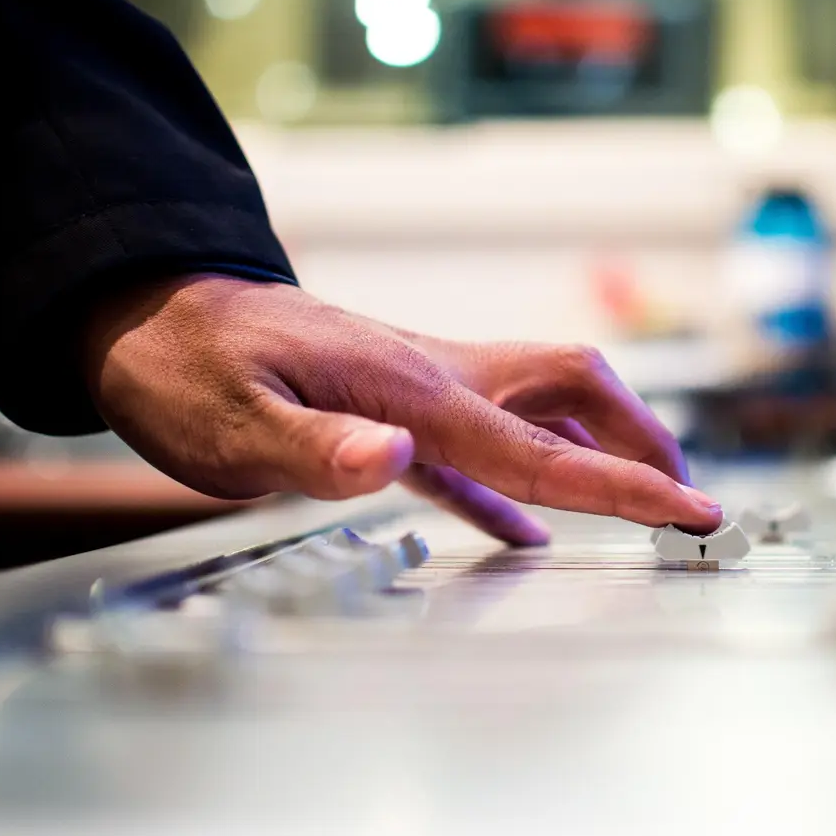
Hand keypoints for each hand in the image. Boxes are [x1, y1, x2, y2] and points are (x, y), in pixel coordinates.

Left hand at [81, 274, 721, 544]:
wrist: (146, 311)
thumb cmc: (182, 366)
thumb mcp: (228, 422)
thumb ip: (315, 447)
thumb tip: (395, 457)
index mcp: (410, 388)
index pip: (538, 448)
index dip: (621, 483)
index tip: (690, 509)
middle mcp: (432, 377)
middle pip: (571, 391)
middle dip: (639, 440)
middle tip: (685, 494)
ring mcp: (417, 387)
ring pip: (539, 406)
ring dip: (598, 446)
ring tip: (638, 495)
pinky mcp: (391, 405)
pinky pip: (480, 445)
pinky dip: (520, 484)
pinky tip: (525, 525)